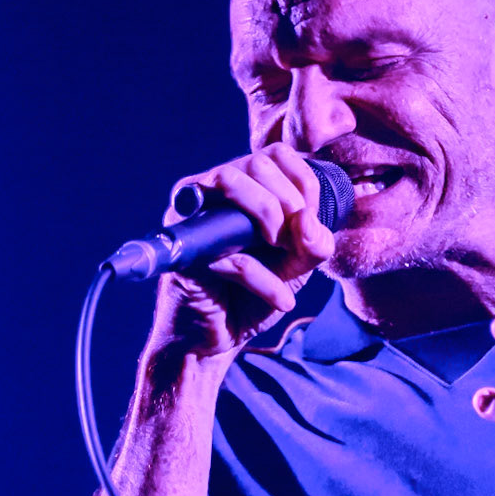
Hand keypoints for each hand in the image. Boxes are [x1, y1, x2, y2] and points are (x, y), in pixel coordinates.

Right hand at [149, 145, 335, 365]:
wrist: (214, 340)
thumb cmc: (250, 296)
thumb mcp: (296, 267)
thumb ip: (313, 243)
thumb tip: (309, 221)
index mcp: (242, 189)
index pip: (277, 155)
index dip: (304, 183)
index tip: (310, 222)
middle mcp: (212, 193)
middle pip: (257, 163)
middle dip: (289, 203)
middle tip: (293, 244)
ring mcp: (191, 216)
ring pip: (230, 179)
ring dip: (269, 217)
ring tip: (282, 257)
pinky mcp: (181, 247)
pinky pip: (224, 246)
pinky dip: (261, 277)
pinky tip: (280, 300)